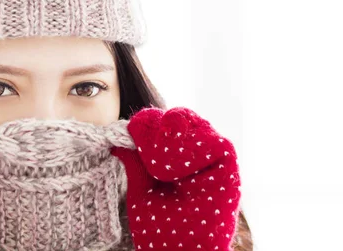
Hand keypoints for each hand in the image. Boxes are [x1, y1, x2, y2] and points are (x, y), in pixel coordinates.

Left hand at [111, 106, 241, 249]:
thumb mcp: (141, 190)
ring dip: (172, 141)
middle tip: (144, 152)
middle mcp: (199, 157)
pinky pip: (218, 145)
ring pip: (198, 126)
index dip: (148, 123)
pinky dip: (193, 150)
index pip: (165, 121)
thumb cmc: (160, 231)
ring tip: (158, 169)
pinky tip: (173, 171)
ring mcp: (216, 164)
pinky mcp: (231, 174)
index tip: (129, 133)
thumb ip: (134, 163)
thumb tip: (118, 139)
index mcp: (178, 158)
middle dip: (158, 128)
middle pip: (182, 118)